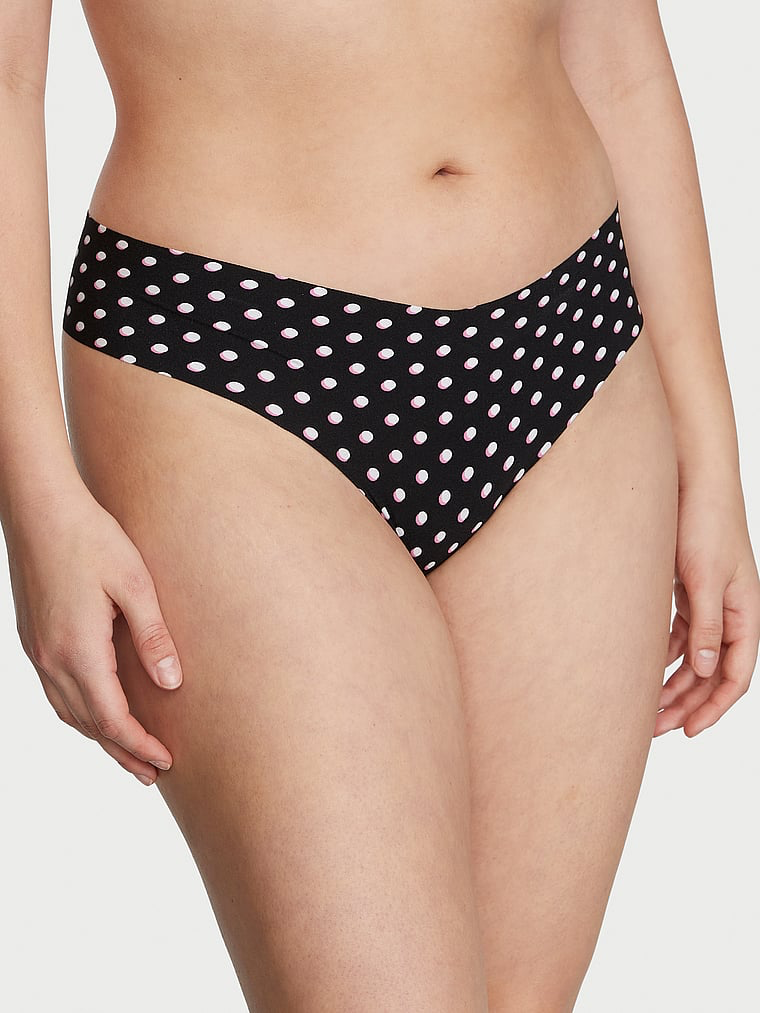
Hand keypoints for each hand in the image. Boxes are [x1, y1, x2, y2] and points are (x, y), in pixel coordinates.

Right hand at [4, 484, 182, 783]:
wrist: (40, 508)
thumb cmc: (92, 538)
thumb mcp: (136, 585)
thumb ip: (153, 637)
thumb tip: (171, 685)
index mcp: (79, 651)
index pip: (111, 719)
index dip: (140, 745)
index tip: (167, 762)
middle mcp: (52, 659)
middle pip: (89, 725)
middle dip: (122, 752)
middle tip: (152, 774)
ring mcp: (37, 650)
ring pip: (69, 712)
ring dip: (99, 736)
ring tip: (127, 752)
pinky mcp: (33, 638)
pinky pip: (56, 691)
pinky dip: (80, 712)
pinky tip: (96, 710)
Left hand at [656, 477, 759, 735]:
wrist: (691, 478)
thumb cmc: (704, 521)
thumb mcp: (704, 578)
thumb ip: (705, 624)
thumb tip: (707, 671)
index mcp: (743, 613)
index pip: (736, 676)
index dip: (715, 708)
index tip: (688, 731)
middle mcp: (729, 612)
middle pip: (712, 673)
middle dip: (687, 703)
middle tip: (656, 728)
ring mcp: (709, 601)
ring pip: (693, 656)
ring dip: (672, 682)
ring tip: (645, 706)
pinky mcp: (688, 589)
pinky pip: (679, 633)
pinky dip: (663, 653)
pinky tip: (641, 666)